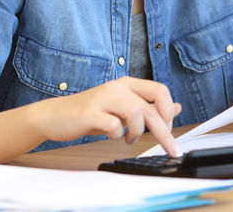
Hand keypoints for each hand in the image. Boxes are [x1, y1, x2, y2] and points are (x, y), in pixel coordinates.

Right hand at [31, 77, 182, 155]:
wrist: (55, 115)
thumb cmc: (91, 113)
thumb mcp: (122, 107)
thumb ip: (148, 106)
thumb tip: (177, 107)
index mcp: (127, 84)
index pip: (159, 90)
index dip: (169, 111)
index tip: (168, 129)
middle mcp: (117, 87)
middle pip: (150, 107)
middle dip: (164, 132)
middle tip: (170, 148)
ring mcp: (103, 98)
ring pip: (136, 112)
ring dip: (137, 131)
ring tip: (129, 138)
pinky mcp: (89, 112)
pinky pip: (113, 125)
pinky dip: (117, 135)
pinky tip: (113, 136)